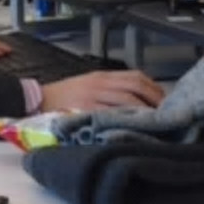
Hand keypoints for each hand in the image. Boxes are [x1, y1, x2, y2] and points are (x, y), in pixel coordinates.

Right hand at [40, 71, 163, 113]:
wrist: (38, 100)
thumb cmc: (64, 96)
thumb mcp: (89, 85)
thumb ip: (111, 89)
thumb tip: (139, 101)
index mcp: (102, 76)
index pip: (136, 77)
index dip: (154, 89)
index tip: (165, 102)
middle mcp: (100, 83)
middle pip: (135, 86)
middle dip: (154, 100)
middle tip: (166, 114)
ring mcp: (93, 95)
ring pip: (126, 99)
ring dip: (143, 111)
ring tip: (154, 123)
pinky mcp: (85, 109)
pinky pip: (110, 113)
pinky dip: (124, 119)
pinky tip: (133, 128)